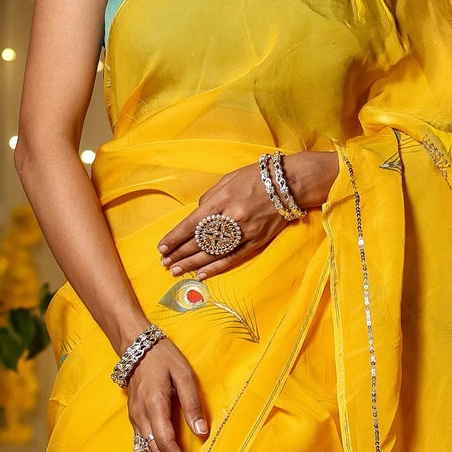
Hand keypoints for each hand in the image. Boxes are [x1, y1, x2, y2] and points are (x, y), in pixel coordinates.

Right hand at [127, 338, 207, 451]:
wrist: (135, 347)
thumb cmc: (163, 358)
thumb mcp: (184, 374)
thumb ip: (192, 404)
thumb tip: (202, 433)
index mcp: (154, 405)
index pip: (166, 442)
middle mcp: (141, 417)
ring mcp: (135, 420)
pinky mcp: (134, 420)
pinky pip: (141, 449)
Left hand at [159, 153, 336, 279]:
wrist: (290, 183)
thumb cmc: (255, 178)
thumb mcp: (227, 179)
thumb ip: (209, 199)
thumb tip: (195, 218)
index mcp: (222, 199)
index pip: (192, 223)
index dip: (175, 237)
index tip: (162, 247)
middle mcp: (232, 217)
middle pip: (200, 241)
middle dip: (179, 253)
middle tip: (164, 263)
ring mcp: (245, 231)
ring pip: (214, 252)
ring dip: (192, 263)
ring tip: (176, 271)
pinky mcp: (257, 241)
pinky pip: (233, 258)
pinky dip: (216, 267)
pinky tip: (201, 274)